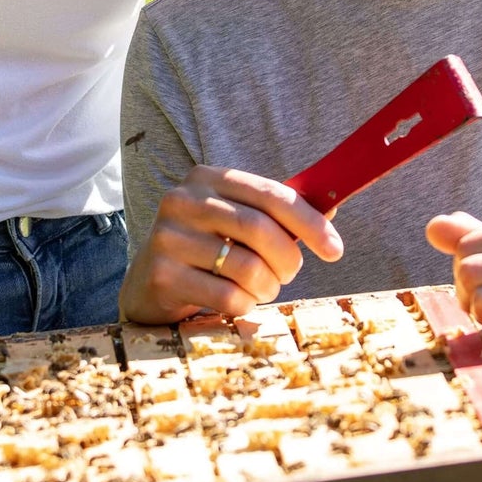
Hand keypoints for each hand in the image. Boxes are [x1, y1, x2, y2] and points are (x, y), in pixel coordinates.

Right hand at [123, 165, 342, 323]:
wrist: (147, 283)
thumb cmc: (208, 249)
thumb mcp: (237, 221)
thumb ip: (278, 214)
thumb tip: (333, 206)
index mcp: (207, 177)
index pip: (271, 193)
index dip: (310, 222)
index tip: (335, 250)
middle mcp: (182, 200)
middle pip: (259, 229)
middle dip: (288, 260)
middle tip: (290, 275)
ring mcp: (168, 238)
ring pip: (246, 267)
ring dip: (268, 286)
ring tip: (261, 288)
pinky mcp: (162, 275)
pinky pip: (228, 297)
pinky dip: (245, 304)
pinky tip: (237, 300)